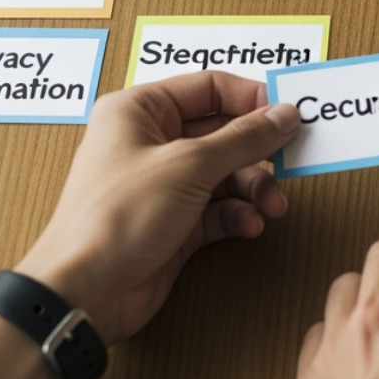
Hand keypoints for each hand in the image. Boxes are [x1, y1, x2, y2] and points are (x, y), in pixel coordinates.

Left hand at [15, 71, 299, 344]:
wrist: (86, 291)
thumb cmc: (118, 215)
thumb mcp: (189, 165)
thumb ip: (244, 138)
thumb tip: (285, 114)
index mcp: (140, 111)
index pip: (208, 87)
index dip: (251, 99)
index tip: (289, 116)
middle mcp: (150, 143)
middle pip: (222, 131)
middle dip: (258, 149)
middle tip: (292, 158)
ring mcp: (163, 185)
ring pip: (226, 173)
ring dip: (254, 187)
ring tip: (272, 205)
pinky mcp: (174, 222)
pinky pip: (219, 208)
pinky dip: (238, 214)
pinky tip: (249, 225)